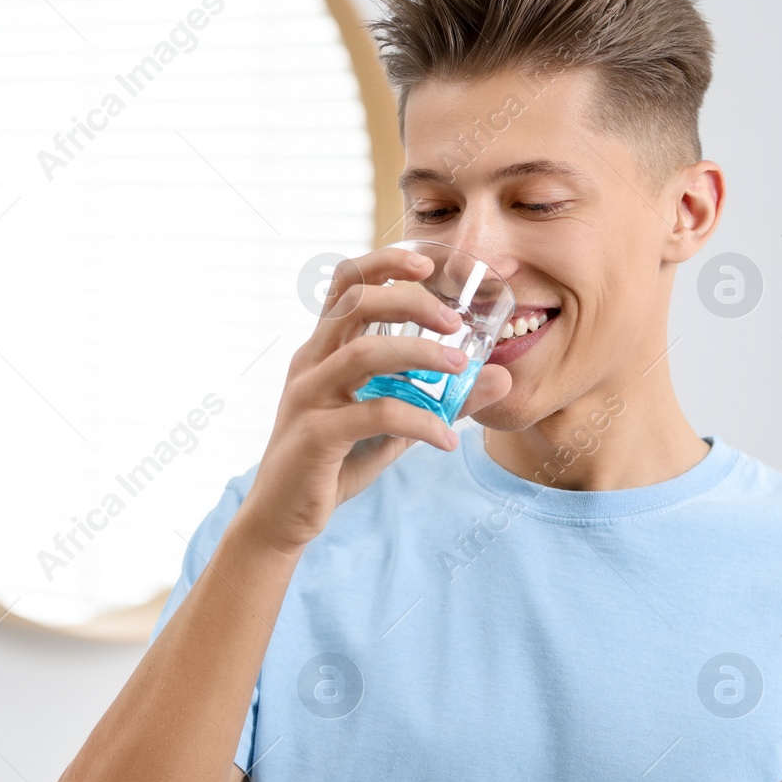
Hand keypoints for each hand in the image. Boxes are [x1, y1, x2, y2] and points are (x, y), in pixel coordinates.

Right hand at [239, 246, 511, 553]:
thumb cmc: (333, 464)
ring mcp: (308, 396)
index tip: (428, 263)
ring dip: (420, 353)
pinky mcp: (315, 435)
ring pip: (364, 352)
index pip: (346, 283)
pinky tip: (446, 439)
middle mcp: (311, 362)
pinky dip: (420, 422)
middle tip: (455, 321)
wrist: (282, 518)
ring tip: (460, 367)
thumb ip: (438, 399)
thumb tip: (499, 379)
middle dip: (410, 300)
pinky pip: (375, 415)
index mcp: (323, 349)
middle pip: (355, 302)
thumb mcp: (391, 426)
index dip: (384, 262)